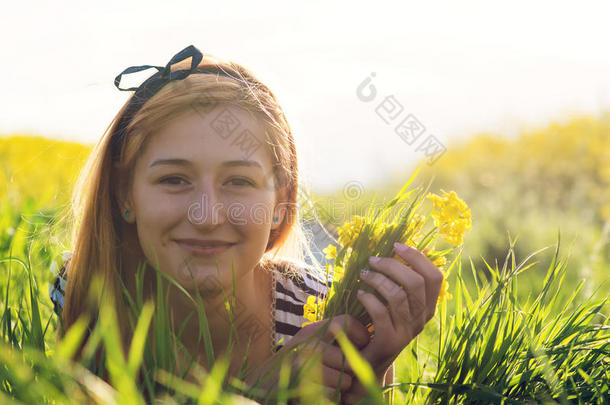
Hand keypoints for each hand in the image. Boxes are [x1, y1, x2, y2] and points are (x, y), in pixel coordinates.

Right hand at [244, 314, 369, 402]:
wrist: (264, 385)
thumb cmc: (296, 366)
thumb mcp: (312, 344)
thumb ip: (333, 338)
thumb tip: (369, 335)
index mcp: (313, 330)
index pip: (348, 321)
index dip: (361, 335)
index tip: (362, 345)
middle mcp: (308, 343)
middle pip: (349, 358)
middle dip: (350, 372)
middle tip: (340, 375)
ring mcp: (302, 363)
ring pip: (344, 380)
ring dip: (341, 388)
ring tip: (327, 385)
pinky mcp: (301, 384)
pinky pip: (332, 394)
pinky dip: (330, 398)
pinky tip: (319, 394)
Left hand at [342, 243, 443, 403]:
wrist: (369, 363)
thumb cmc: (380, 324)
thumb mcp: (396, 303)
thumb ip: (402, 281)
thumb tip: (404, 248)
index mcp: (428, 307)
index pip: (435, 277)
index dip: (418, 257)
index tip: (397, 245)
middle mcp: (422, 319)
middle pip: (416, 283)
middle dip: (392, 265)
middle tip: (372, 260)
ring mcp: (407, 332)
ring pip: (398, 296)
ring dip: (377, 279)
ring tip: (363, 274)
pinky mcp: (389, 341)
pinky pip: (380, 313)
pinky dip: (368, 299)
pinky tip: (359, 293)